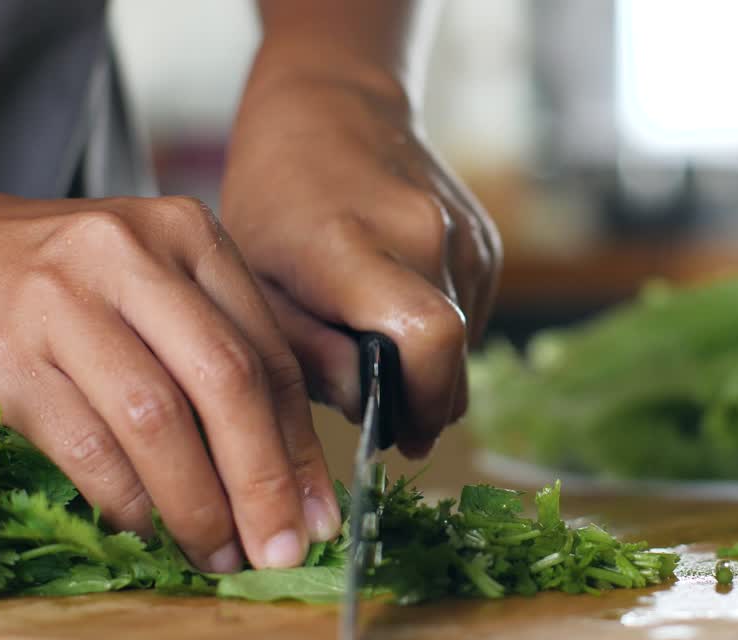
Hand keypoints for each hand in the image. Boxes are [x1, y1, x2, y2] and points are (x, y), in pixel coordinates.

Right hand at [0, 171, 339, 571]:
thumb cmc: (66, 284)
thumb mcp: (156, 286)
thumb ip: (226, 354)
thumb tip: (298, 479)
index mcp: (187, 234)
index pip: (268, 353)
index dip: (301, 446)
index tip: (319, 512)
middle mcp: (129, 256)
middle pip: (226, 383)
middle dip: (263, 481)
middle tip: (281, 549)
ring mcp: (60, 301)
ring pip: (157, 421)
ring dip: (196, 504)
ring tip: (217, 553)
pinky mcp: (1, 354)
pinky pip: (85, 447)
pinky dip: (125, 500)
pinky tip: (146, 529)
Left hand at [220, 67, 500, 457]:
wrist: (331, 107)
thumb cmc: (275, 198)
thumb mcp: (253, 282)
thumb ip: (306, 354)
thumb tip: (368, 408)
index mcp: (351, 244)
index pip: (428, 338)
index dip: (423, 401)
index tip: (400, 435)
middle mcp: (422, 233)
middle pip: (454, 353)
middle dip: (424, 398)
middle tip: (382, 407)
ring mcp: (463, 233)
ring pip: (466, 340)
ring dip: (429, 363)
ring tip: (374, 340)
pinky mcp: (484, 238)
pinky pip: (472, 312)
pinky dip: (440, 332)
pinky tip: (397, 309)